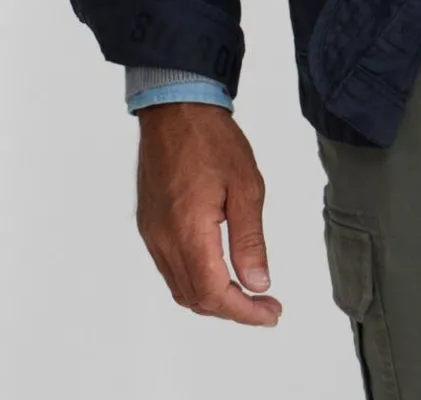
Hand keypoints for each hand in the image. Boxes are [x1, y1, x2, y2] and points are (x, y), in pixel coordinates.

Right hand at [135, 102, 281, 325]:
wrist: (175, 108)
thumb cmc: (212, 139)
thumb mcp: (245, 186)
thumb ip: (250, 240)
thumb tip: (258, 283)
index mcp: (189, 231)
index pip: (214, 294)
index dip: (243, 312)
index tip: (270, 312)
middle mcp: (164, 239)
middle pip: (195, 298)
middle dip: (232, 309)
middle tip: (265, 305)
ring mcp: (153, 233)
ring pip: (180, 287)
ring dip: (213, 298)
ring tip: (246, 292)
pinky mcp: (149, 224)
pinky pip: (170, 268)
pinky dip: (196, 280)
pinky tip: (219, 270)